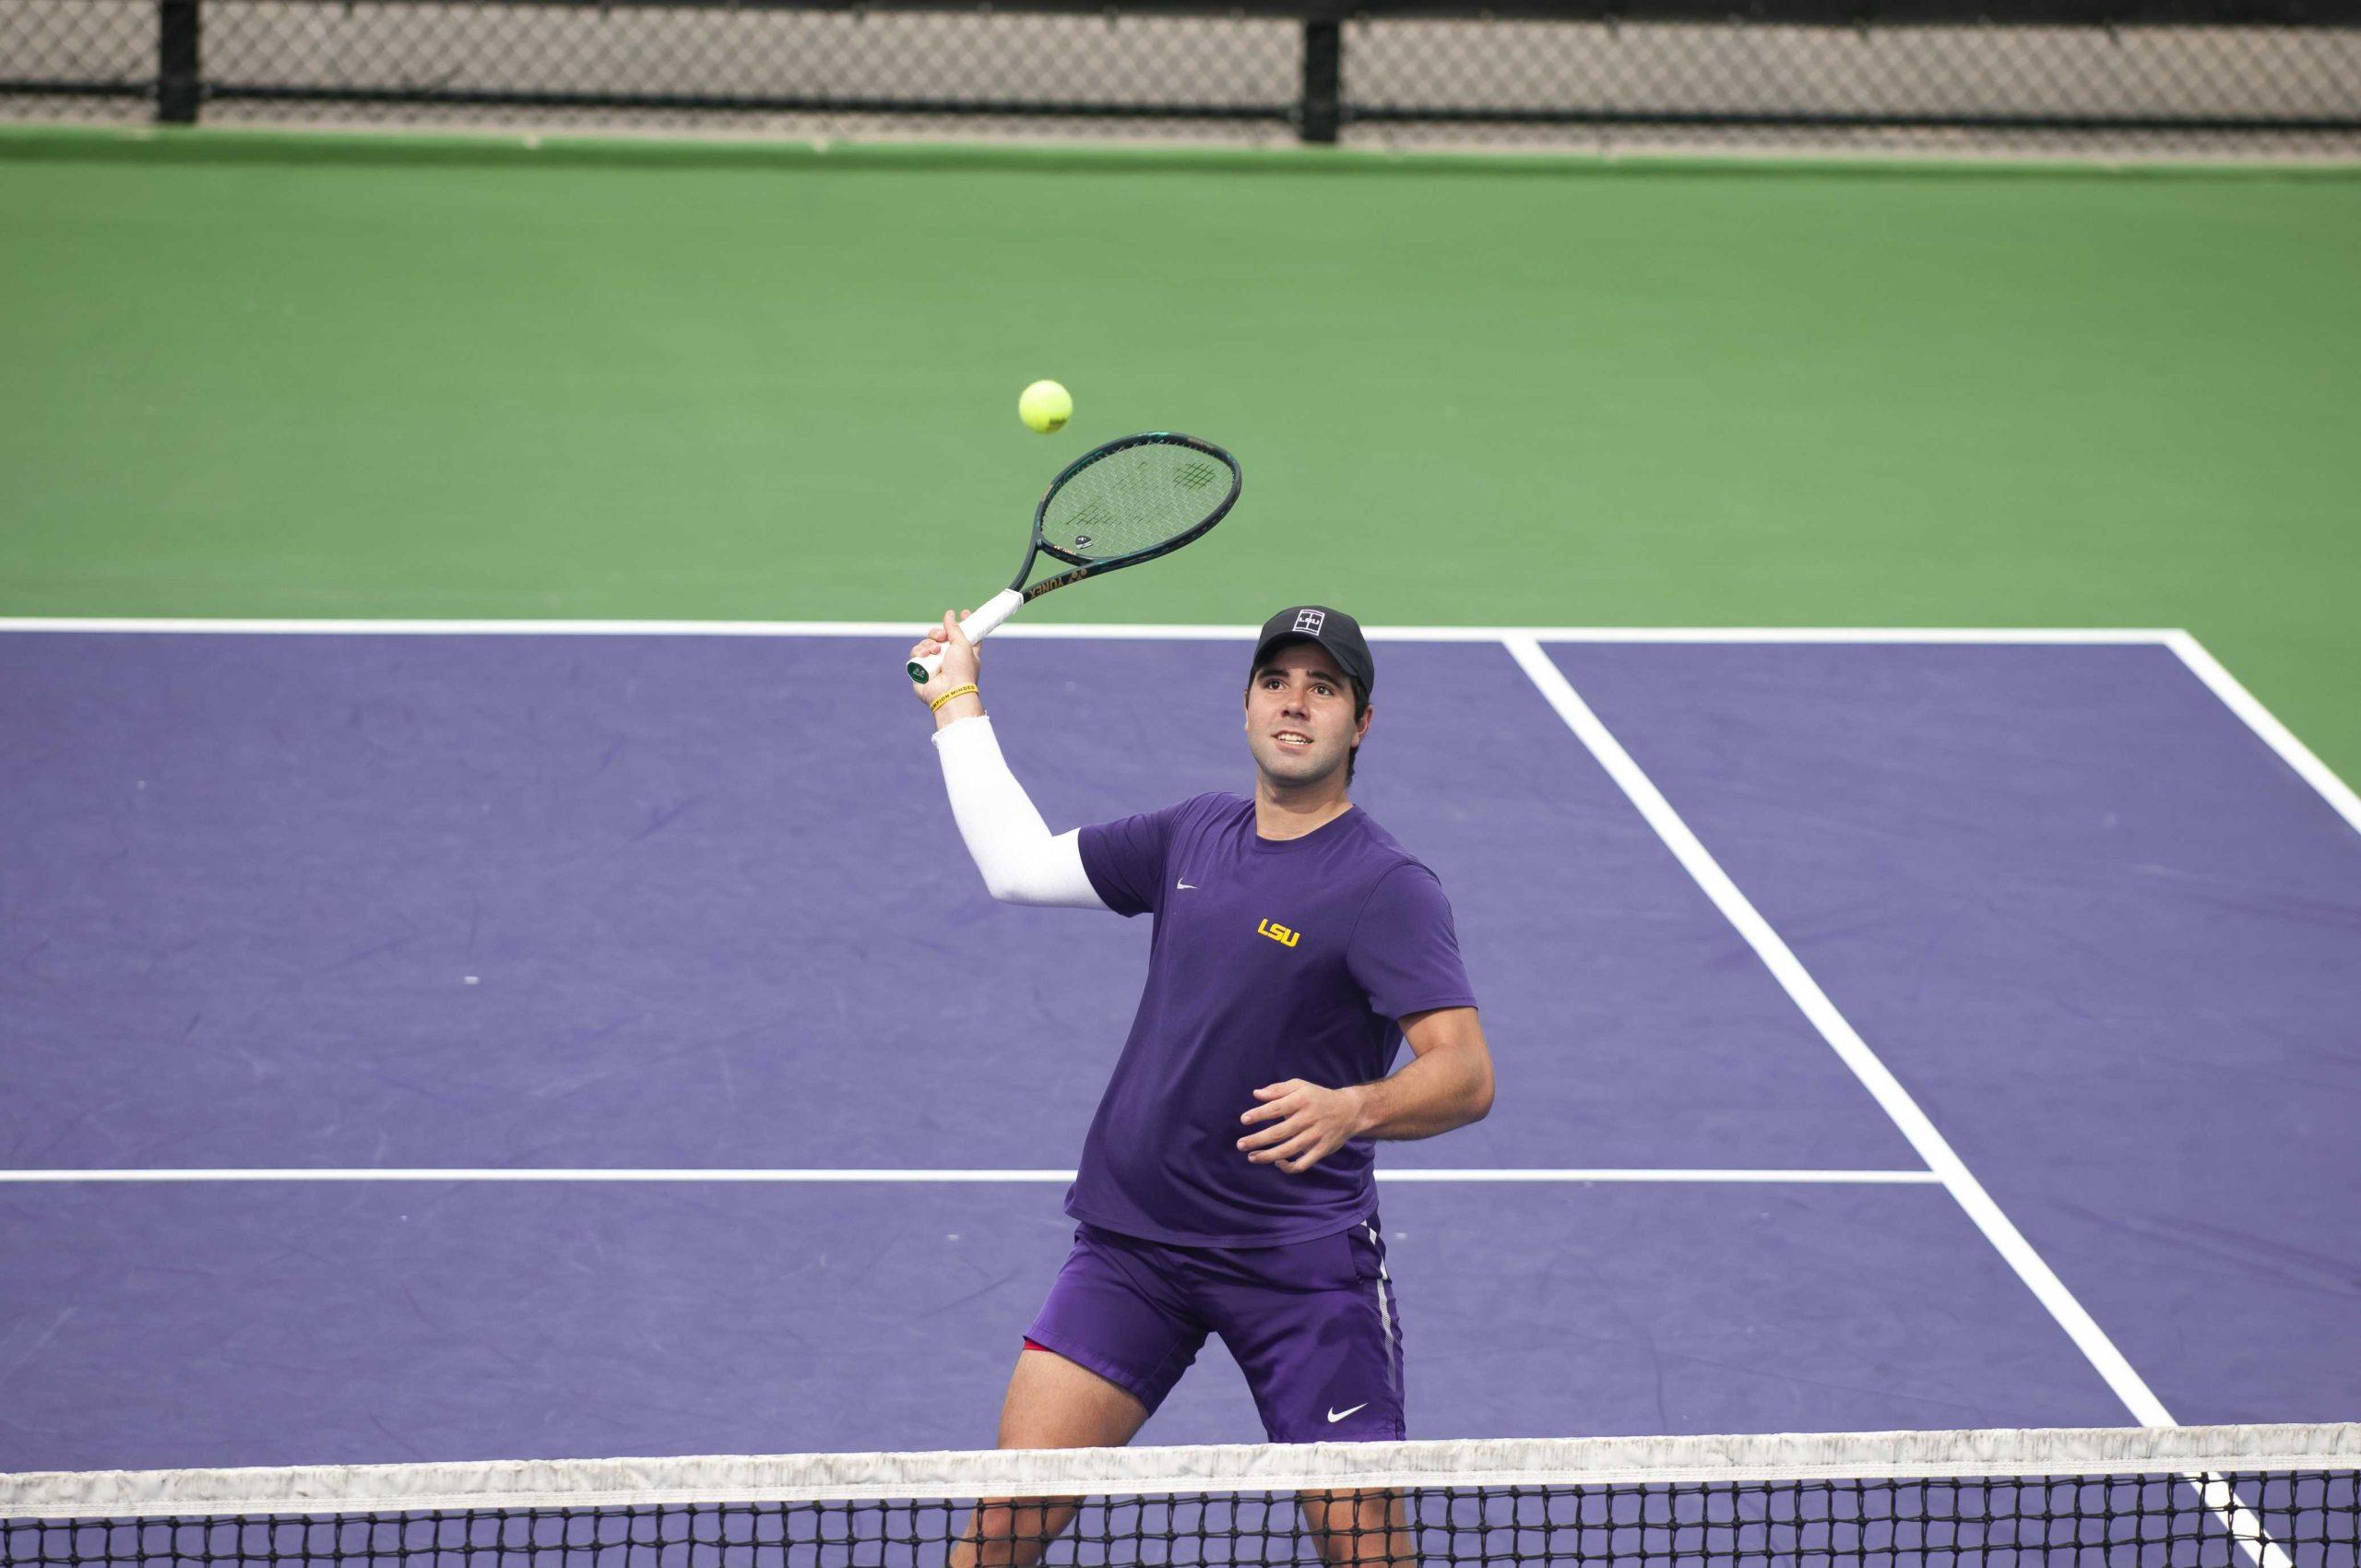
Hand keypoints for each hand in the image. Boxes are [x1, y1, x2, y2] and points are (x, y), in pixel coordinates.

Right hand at [909, 608, 982, 713]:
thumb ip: (955, 628)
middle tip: (941, 636)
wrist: (949, 691)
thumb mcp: (963, 645)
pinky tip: (924, 655)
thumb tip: (950, 614)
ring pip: (926, 643)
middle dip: (938, 633)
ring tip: (934, 651)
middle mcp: (949, 658)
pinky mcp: (920, 669)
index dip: (963, 623)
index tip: (963, 613)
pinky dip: (919, 651)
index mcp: (964, 653)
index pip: (964, 635)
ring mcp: (933, 663)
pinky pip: (916, 653)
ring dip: (929, 643)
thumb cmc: (961, 670)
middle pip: (939, 636)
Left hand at [1237, 1079, 1367, 1174]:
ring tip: (1251, 1157)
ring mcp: (1315, 1136)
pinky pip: (1303, 1163)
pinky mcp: (1322, 1150)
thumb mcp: (1300, 1086)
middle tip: (1240, 1144)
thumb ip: (1278, 1089)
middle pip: (1279, 1132)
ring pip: (1288, 1150)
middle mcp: (1308, 1119)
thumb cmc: (1317, 1097)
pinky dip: (1289, 1167)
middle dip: (1257, 1140)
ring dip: (1267, 1156)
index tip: (1243, 1120)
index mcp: (1301, 1100)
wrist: (1349, 1110)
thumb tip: (1256, 1094)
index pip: (1276, 1108)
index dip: (1259, 1114)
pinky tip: (1277, 1162)